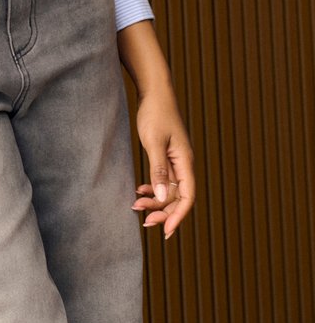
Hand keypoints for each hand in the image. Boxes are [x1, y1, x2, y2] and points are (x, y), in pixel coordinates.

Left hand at [132, 88, 194, 239]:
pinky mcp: (166, 156)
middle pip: (178, 197)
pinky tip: (139, 191)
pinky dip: (152, 188)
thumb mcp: (154, 142)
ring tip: (135, 205)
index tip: (165, 231)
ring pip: (168, 190)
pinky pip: (163, 180)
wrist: (155, 91)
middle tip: (143, 221)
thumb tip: (160, 197)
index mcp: (185, 162)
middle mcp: (183, 164)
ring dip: (154, 200)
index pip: (187, 197)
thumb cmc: (155, 113)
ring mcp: (175, 160)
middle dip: (162, 211)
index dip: (178, 216)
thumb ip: (158, 169)